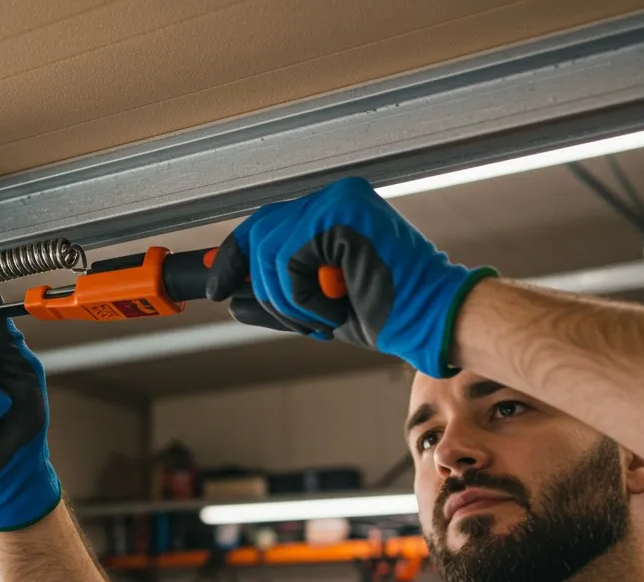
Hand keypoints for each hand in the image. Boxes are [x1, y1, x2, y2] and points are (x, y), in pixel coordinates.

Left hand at [206, 176, 496, 377]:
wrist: (428, 321)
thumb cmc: (386, 313)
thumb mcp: (317, 308)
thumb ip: (277, 299)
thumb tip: (232, 297)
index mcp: (331, 213)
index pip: (265, 224)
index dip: (234, 257)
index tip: (215, 289)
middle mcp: (334, 198)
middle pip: (260, 234)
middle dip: (265, 288)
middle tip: (299, 321)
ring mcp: (338, 201)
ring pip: (269, 250)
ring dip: (288, 301)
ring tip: (325, 316)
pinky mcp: (342, 214)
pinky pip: (289, 258)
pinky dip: (303, 297)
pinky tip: (335, 307)